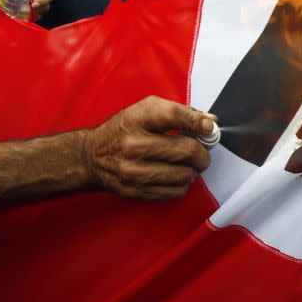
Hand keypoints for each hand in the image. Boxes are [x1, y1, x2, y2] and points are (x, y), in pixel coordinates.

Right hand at [82, 96, 217, 200]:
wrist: (91, 156)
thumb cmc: (123, 130)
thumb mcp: (146, 110)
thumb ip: (180, 112)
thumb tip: (211, 122)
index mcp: (137, 119)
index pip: (175, 116)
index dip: (198, 122)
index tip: (208, 128)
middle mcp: (133, 145)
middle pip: (187, 150)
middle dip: (202, 152)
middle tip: (202, 151)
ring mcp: (133, 171)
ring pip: (185, 174)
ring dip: (193, 170)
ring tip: (186, 164)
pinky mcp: (136, 191)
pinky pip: (176, 192)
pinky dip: (182, 184)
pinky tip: (173, 175)